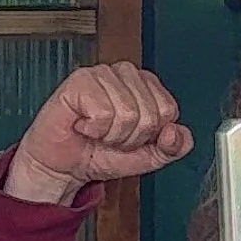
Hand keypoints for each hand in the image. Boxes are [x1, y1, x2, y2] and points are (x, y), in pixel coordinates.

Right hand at [6, 65, 192, 205]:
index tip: (131, 137)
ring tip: (96, 130)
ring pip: (127, 113)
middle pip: (149, 114)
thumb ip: (173, 147)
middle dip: (129, 138)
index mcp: (146, 85)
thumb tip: (176, 133)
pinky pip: (103, 113)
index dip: (149, 135)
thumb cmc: (100, 153)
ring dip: (110, 135)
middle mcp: (126, 74)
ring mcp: (102, 74)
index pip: (168, 110)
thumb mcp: (147, 157)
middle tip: (110, 136)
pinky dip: (93, 129)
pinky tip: (83, 124)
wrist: (64, 167)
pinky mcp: (80, 80)